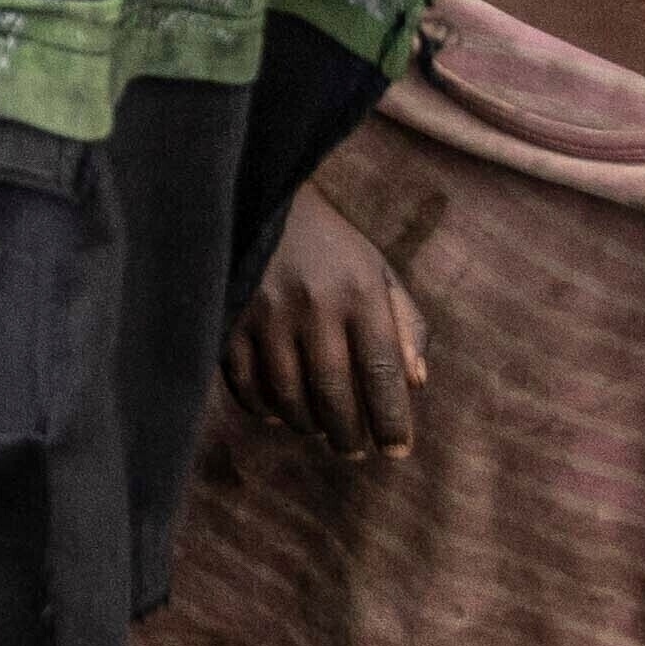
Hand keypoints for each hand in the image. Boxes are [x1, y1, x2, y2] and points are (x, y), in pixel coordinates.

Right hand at [229, 190, 429, 458]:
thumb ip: (405, 324)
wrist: (257, 194)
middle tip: (354, 451)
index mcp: (360, 290)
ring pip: (289, 394)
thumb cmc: (329, 245)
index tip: (397, 451)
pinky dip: (262, 408)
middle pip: (335, 392)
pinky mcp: (228, 315)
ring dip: (307, 424)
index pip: (383, 371)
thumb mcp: (377, 271)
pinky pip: (245, 382)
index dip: (392, 420)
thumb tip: (416, 384)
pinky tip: (277, 414)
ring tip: (319, 430)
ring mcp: (266, 311)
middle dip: (348, 434)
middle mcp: (314, 303)